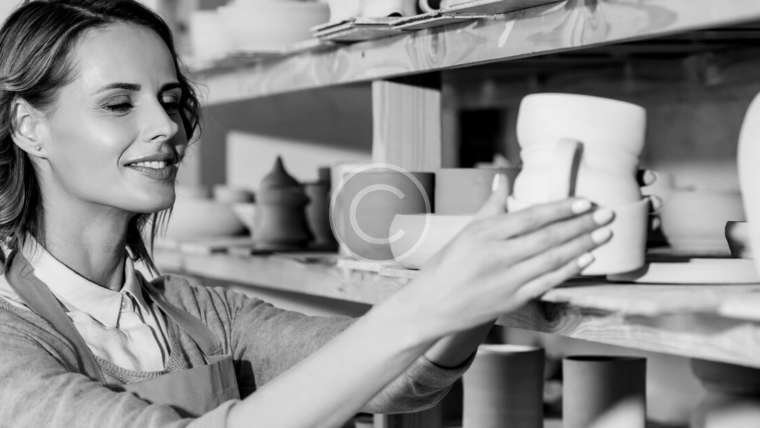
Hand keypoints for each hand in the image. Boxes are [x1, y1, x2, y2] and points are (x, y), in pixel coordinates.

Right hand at [388, 173, 614, 340]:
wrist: (431, 306)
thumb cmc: (446, 266)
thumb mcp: (465, 231)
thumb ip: (489, 206)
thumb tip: (503, 180)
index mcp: (485, 234)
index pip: (531, 217)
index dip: (561, 209)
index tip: (585, 201)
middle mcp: (498, 256)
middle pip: (548, 237)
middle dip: (581, 224)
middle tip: (607, 214)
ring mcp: (508, 280)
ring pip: (553, 259)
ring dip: (583, 245)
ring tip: (604, 233)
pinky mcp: (513, 300)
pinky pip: (548, 282)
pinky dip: (569, 270)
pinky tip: (587, 259)